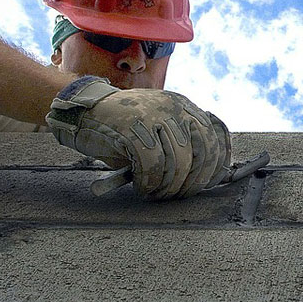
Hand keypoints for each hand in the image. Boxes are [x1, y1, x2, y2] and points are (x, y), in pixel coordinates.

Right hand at [45, 76, 230, 198]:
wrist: (84, 112)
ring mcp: (154, 114)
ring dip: (169, 186)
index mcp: (184, 106)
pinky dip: (150, 182)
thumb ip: (183, 145)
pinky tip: (142, 187)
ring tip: (156, 193)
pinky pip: (153, 163)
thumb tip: (208, 177)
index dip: (217, 164)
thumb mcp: (159, 130)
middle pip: (203, 151)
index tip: (209, 183)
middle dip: (194, 181)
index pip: (216, 135)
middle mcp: (174, 107)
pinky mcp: (133, 126)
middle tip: (177, 195)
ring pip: (180, 160)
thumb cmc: (123, 130)